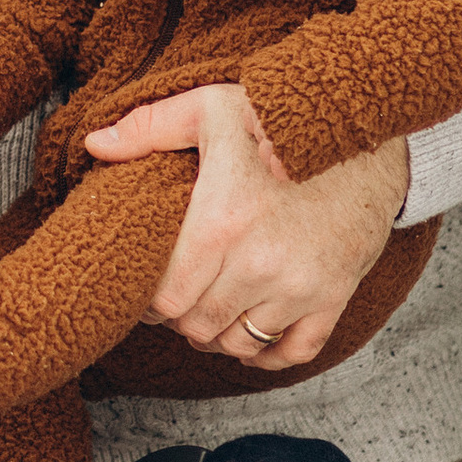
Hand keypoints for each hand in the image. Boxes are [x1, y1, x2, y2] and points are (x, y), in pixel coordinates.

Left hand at [83, 82, 408, 367]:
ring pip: (240, 344)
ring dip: (221, 336)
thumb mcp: (211, 107)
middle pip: (198, 327)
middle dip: (182, 320)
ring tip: (214, 312)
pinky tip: (256, 334)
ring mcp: (300, 285)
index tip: (151, 291)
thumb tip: (94, 146)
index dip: (150, 303)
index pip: (165, 299)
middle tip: (181, 302)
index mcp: (221, 222)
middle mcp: (259, 263)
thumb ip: (148, 127)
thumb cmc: (283, 118)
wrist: (368, 128)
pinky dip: (270, 353)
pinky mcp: (334, 295)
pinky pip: (295, 351)